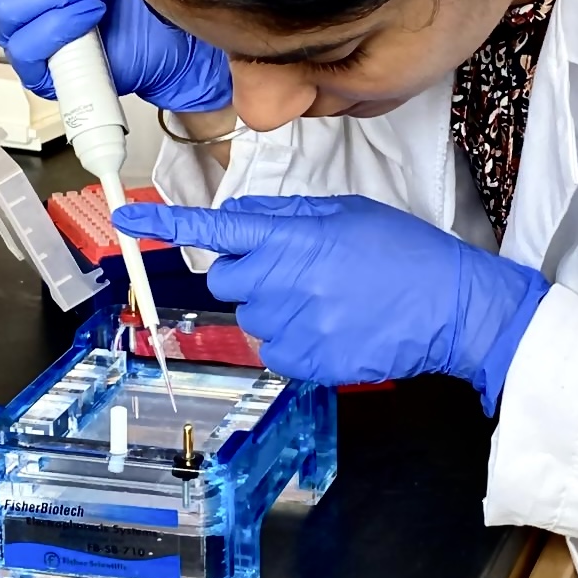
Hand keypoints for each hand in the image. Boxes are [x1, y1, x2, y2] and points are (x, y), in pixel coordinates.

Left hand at [112, 195, 549, 410]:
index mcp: (292, 239)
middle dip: (249, 274)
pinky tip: (332, 328)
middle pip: (227, 280)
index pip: (214, 230)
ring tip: (329, 302)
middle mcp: (284, 283)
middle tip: (297, 272)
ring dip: (276, 309)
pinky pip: (275, 351)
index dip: (164, 224)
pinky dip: (294, 342)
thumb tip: (235, 219)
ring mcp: (295, 327)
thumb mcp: (346, 215)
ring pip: (252, 319)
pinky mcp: (308, 363)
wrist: (452, 308)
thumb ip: (284, 217)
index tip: (126, 217)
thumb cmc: (405, 255)